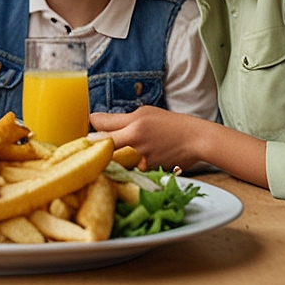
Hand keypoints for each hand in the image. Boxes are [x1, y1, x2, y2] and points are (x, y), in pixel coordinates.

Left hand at [90, 106, 268, 187]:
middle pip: (100, 145)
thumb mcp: (145, 112)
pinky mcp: (147, 171)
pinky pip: (127, 170)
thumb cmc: (169, 123)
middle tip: (88, 145)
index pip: (99, 125)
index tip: (89, 128)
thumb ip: (120, 119)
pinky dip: (122, 168)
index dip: (91, 126)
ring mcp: (141, 159)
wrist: (195, 139)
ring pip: (112, 160)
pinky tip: (123, 165)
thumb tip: (95, 121)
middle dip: (92, 145)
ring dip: (106, 158)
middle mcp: (135, 142)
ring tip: (105, 155)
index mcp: (133, 124)